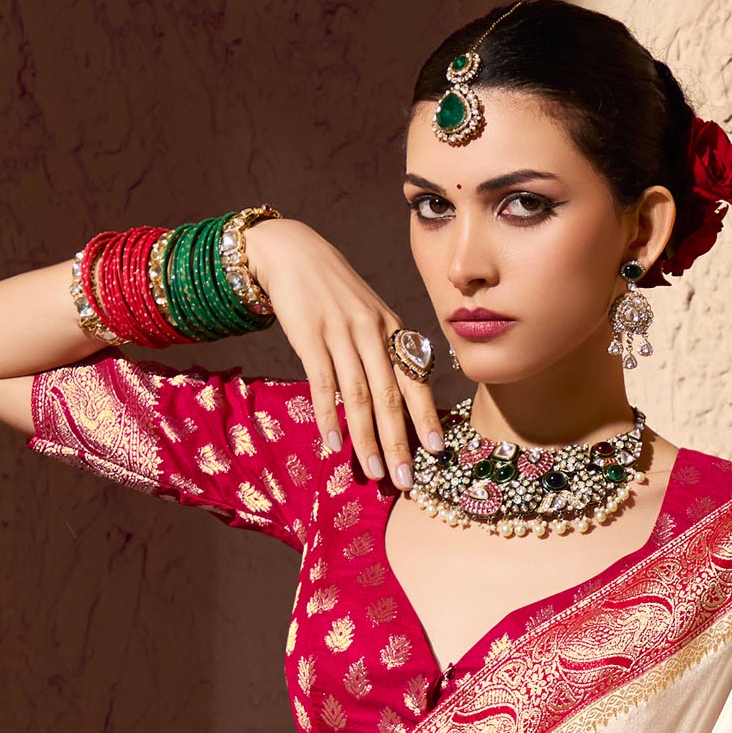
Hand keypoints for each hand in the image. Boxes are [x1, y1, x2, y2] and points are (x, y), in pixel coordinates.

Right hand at [245, 217, 443, 486]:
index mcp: (392, 329)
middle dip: (399, 442)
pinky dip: (328, 415)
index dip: (427, 416)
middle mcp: (372, 332)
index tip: (437, 450)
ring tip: (374, 473)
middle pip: (389, 396)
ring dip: (367, 439)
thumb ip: (386, 352)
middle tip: (405, 480)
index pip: (415, 379)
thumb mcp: (370, 315)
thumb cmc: (335, 292)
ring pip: (358, 396)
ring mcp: (341, 334)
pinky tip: (333, 443)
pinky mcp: (310, 336)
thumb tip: (402, 400)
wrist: (294, 252)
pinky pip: (322, 382)